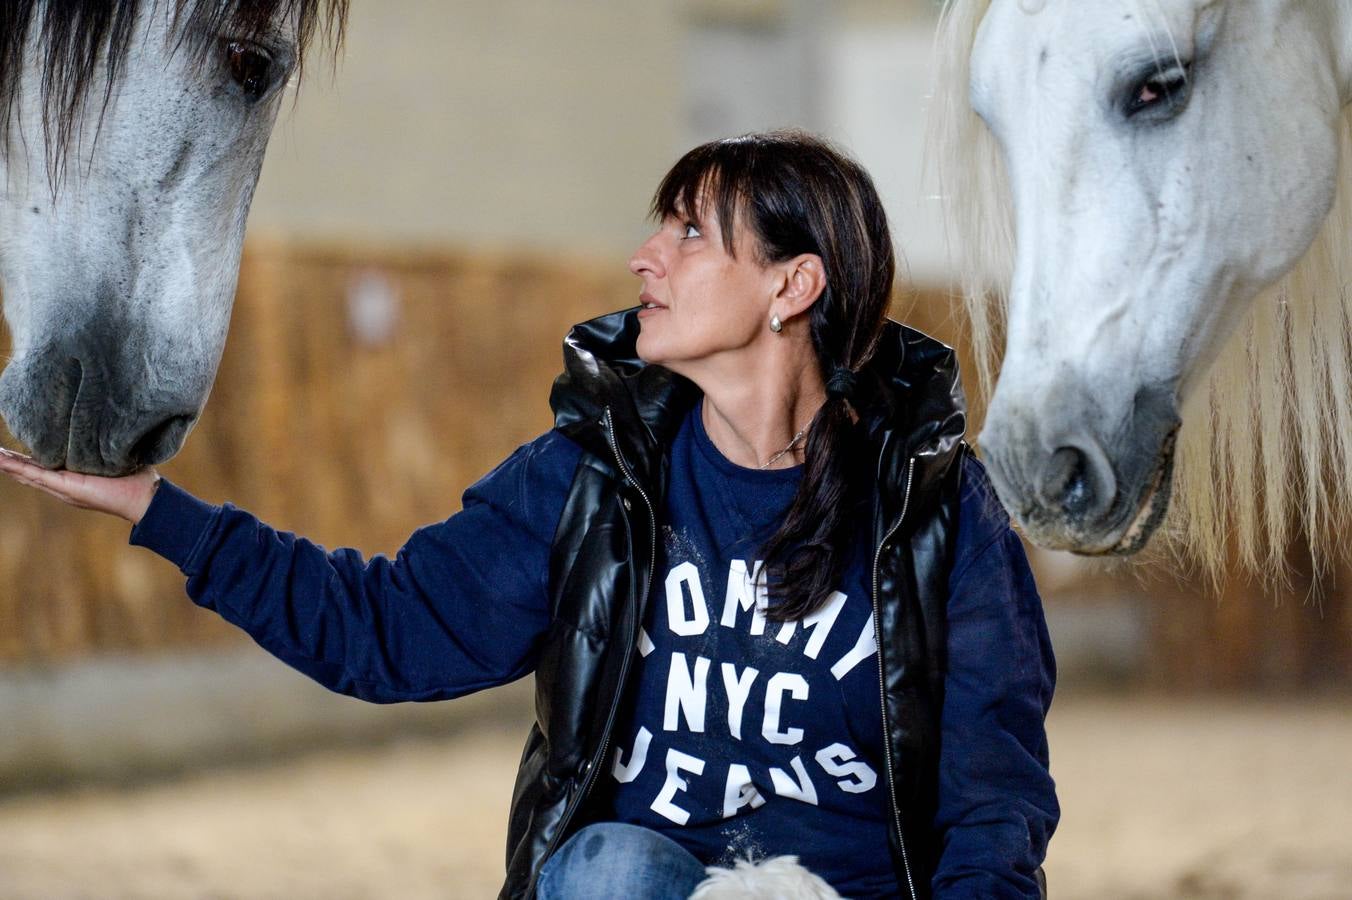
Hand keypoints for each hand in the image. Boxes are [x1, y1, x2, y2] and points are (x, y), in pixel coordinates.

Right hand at [0, 448, 160, 523]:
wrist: (144, 497)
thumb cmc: (135, 478)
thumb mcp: (113, 457)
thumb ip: (104, 446)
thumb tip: (106, 426)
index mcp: (73, 475)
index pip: (44, 464)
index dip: (26, 458)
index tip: (11, 449)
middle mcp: (64, 483)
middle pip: (30, 471)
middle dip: (11, 462)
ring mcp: (62, 486)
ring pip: (28, 473)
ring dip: (9, 464)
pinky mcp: (66, 486)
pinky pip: (36, 475)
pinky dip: (17, 468)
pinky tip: (1, 461)